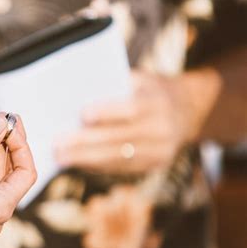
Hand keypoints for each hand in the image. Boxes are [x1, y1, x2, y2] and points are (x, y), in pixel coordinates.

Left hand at [54, 71, 193, 174]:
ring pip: (119, 158)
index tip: (83, 115)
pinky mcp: (156, 165)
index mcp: (158, 102)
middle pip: (119, 138)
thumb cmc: (151, 90)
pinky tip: (78, 163)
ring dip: (86, 159)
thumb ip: (115, 85)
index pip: (132, 109)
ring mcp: (161, 151)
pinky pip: (123, 168)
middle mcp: (162, 129)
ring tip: (61, 158)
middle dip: (85, 143)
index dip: (108, 112)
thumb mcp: (141, 79)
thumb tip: (77, 95)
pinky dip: (98, 166)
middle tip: (58, 146)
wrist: (190, 110)